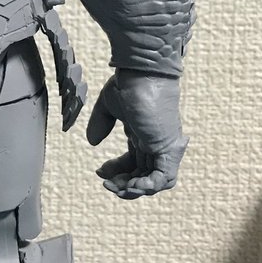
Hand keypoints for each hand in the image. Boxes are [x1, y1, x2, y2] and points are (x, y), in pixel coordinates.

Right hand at [86, 70, 187, 199]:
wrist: (144, 73)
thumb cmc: (130, 82)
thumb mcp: (109, 106)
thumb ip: (101, 124)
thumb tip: (92, 142)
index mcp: (143, 134)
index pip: (134, 163)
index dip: (117, 172)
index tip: (100, 171)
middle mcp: (154, 143)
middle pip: (143, 175)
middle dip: (123, 184)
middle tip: (107, 184)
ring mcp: (163, 147)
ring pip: (156, 182)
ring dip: (135, 190)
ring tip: (117, 187)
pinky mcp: (168, 149)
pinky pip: (164, 178)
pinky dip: (147, 187)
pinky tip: (130, 186)